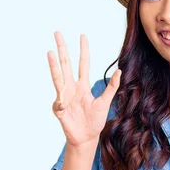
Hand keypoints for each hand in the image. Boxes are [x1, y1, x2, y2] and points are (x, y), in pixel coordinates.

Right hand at [47, 31, 121, 147]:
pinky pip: (57, 103)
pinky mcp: (59, 109)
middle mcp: (72, 88)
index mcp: (83, 86)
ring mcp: (64, 97)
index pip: (83, 64)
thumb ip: (111, 87)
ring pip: (58, 77)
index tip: (82, 36)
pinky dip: (60, 103)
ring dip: (54, 65)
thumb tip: (119, 71)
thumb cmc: (95, 120)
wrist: (86, 137)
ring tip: (50, 52)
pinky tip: (63, 106)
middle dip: (62, 49)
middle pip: (66, 64)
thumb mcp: (105, 102)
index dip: (83, 50)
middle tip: (57, 33)